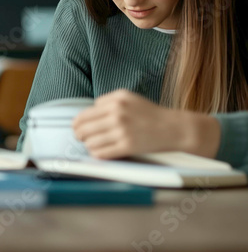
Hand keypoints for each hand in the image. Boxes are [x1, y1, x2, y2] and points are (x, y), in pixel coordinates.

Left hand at [72, 89, 220, 158]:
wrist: (174, 128)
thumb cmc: (149, 113)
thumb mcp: (128, 97)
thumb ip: (107, 101)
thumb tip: (89, 111)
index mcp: (116, 101)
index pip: (84, 115)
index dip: (77, 123)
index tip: (77, 127)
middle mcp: (117, 115)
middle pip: (83, 128)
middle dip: (79, 135)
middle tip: (80, 138)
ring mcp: (122, 131)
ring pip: (90, 142)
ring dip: (88, 145)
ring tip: (92, 144)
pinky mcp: (128, 146)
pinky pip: (101, 153)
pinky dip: (97, 153)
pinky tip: (100, 151)